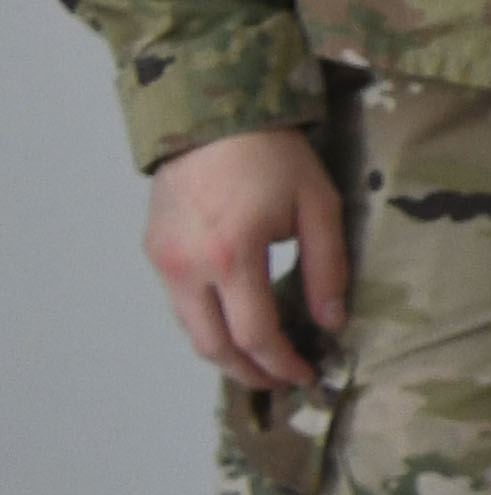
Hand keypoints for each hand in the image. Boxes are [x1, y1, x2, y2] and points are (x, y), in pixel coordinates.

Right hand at [147, 125, 345, 394]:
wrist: (212, 114)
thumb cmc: (273, 155)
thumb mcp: (318, 206)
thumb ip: (327, 268)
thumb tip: (331, 322)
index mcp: (232, 257)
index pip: (255, 335)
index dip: (283, 364)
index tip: (307, 375)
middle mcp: (188, 266)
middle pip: (213, 346)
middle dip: (249, 373)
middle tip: (282, 380)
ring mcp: (163, 260)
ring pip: (190, 330)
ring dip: (225, 354)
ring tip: (262, 360)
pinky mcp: (154, 251)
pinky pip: (179, 304)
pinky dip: (207, 324)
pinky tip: (236, 324)